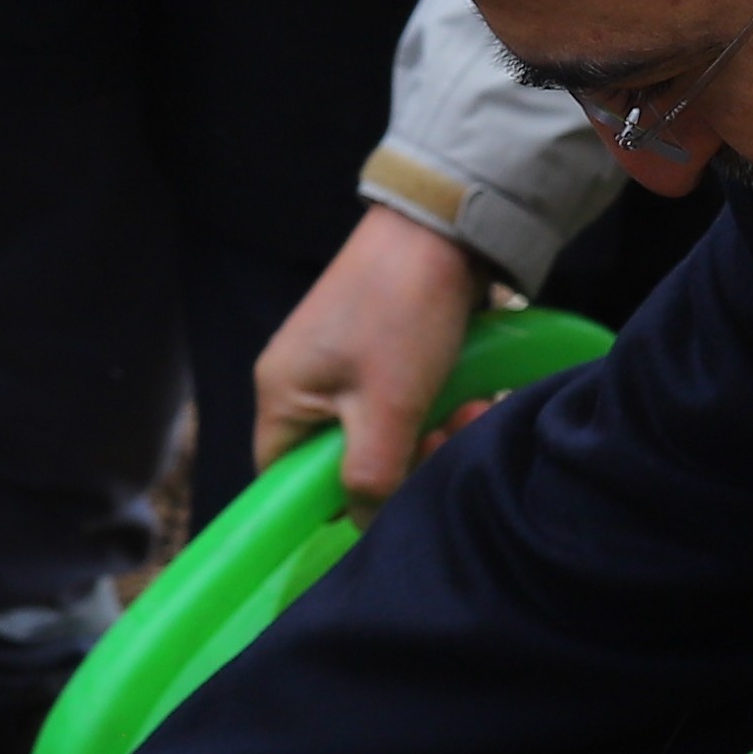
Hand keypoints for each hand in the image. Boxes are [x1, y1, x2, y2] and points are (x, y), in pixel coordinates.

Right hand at [251, 204, 490, 505]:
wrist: (441, 228)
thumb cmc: (401, 315)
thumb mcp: (386, 408)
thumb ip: (370, 477)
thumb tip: (362, 525)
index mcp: (281, 394)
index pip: (281, 478)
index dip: (325, 505)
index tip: (378, 510)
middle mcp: (301, 381)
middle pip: (339, 460)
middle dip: (398, 467)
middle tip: (442, 451)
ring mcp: (340, 364)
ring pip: (380, 433)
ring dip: (427, 438)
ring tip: (469, 419)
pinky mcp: (379, 351)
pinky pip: (400, 403)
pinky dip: (434, 409)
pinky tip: (471, 401)